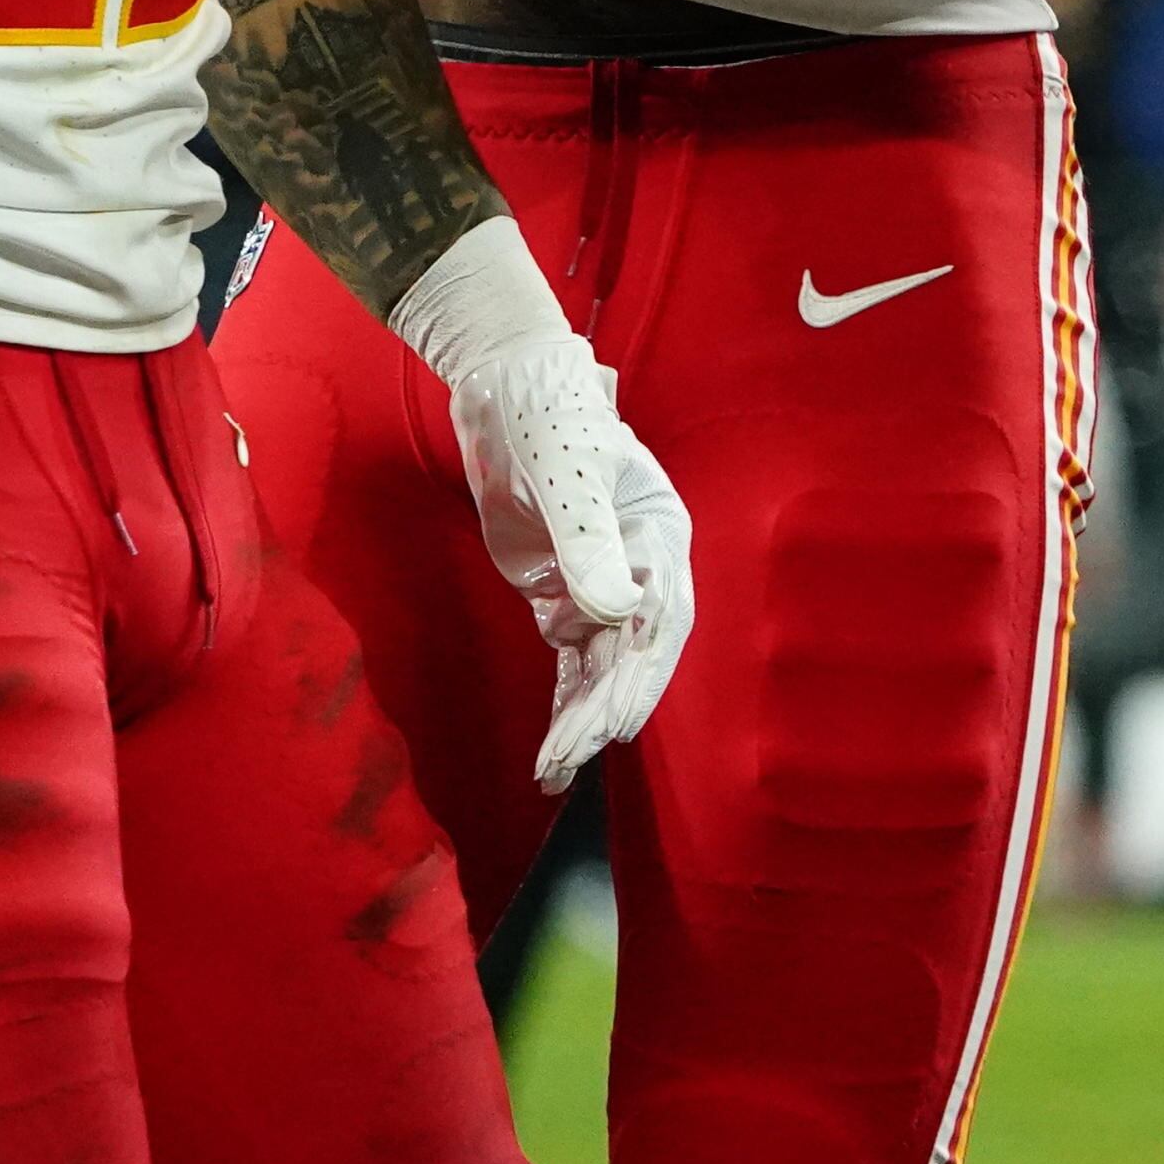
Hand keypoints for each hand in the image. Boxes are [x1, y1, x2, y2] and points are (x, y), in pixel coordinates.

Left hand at [444, 332, 699, 788]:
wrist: (503, 393)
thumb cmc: (549, 420)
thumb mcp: (569, 476)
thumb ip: (592, 544)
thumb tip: (619, 612)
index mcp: (659, 533)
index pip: (661, 617)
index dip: (640, 672)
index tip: (612, 720)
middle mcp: (639, 568)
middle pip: (632, 652)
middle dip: (605, 707)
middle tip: (571, 755)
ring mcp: (599, 586)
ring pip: (601, 667)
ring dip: (580, 718)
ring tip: (552, 769)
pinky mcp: (561, 598)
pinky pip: (570, 664)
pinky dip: (562, 706)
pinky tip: (551, 753)